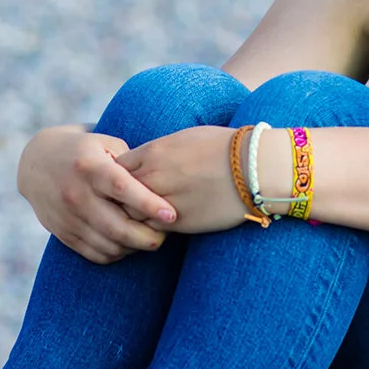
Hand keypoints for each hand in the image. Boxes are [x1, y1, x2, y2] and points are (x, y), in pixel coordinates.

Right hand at [17, 126, 178, 264]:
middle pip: (117, 227)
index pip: (122, 190)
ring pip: (108, 245)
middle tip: (166, 236)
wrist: (37, 163)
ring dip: (133, 248)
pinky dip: (116, 254)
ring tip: (149, 240)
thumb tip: (161, 183)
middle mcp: (76, 194)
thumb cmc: (84, 149)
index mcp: (89, 167)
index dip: (149, 205)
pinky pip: (94, 254)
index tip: (172, 215)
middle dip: (147, 238)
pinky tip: (128, 245)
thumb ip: (130, 162)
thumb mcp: (104, 143)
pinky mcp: (63, 233)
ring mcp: (68, 217)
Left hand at [113, 126, 252, 235]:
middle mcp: (153, 176)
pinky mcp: (178, 223)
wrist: (252, 167)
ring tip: (138, 218)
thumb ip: (159, 151)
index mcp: (152, 152)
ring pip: (130, 215)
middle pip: (117, 194)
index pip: (116, 169)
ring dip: (132, 218)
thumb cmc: (224, 147)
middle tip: (124, 204)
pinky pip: (151, 230)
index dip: (117, 177)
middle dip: (118, 199)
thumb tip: (147, 159)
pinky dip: (148, 230)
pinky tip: (156, 227)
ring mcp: (163, 201)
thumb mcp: (184, 138)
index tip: (123, 183)